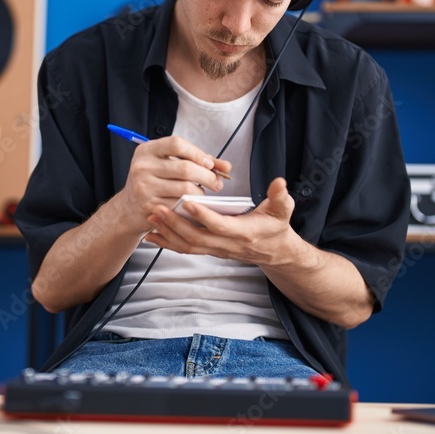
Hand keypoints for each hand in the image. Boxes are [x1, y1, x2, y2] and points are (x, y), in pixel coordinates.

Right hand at [116, 135, 230, 234]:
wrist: (129, 207)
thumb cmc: (154, 181)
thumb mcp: (167, 164)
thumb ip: (195, 161)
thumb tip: (226, 166)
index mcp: (146, 150)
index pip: (177, 144)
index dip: (197, 153)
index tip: (209, 164)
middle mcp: (142, 167)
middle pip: (185, 168)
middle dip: (207, 176)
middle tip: (217, 182)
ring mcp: (144, 187)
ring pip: (186, 188)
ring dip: (201, 192)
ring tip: (202, 192)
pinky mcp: (150, 206)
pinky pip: (180, 204)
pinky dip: (191, 204)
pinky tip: (192, 204)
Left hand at [143, 177, 297, 265]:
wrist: (273, 250)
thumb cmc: (275, 227)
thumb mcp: (282, 210)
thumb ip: (280, 197)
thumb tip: (279, 183)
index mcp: (244, 232)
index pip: (220, 226)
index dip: (203, 215)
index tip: (187, 202)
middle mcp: (227, 244)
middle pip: (197, 237)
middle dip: (175, 223)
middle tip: (158, 208)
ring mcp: (216, 249)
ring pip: (188, 245)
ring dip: (168, 232)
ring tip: (152, 217)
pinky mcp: (209, 250)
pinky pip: (185, 249)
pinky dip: (167, 243)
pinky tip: (152, 234)